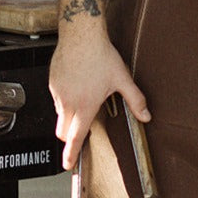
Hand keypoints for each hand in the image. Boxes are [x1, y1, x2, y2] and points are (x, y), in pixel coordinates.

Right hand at [49, 28, 149, 170]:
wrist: (81, 33)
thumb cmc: (100, 54)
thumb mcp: (122, 78)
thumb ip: (135, 100)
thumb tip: (146, 115)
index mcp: (84, 106)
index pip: (75, 138)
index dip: (71, 154)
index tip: (68, 164)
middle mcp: (68, 102)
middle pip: (62, 131)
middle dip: (69, 137)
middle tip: (78, 133)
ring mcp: (58, 92)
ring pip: (59, 113)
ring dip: (68, 115)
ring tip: (84, 97)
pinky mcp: (52, 81)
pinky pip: (56, 97)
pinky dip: (65, 98)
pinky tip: (77, 84)